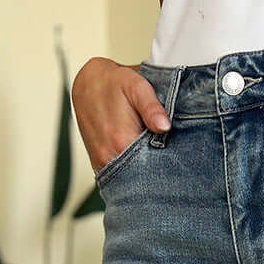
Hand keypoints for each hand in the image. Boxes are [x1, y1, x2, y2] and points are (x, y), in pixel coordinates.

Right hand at [72, 57, 170, 173]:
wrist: (87, 83)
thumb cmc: (113, 83)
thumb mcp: (136, 86)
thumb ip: (152, 107)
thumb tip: (165, 127)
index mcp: (121, 141)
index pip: (154, 167)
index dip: (169, 164)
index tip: (176, 155)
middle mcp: (110, 158)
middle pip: (143, 177)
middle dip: (158, 171)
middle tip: (168, 154)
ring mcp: (102, 166)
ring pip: (132, 180)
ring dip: (145, 172)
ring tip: (152, 154)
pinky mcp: (99, 167)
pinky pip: (121, 179)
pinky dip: (133, 173)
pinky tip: (140, 159)